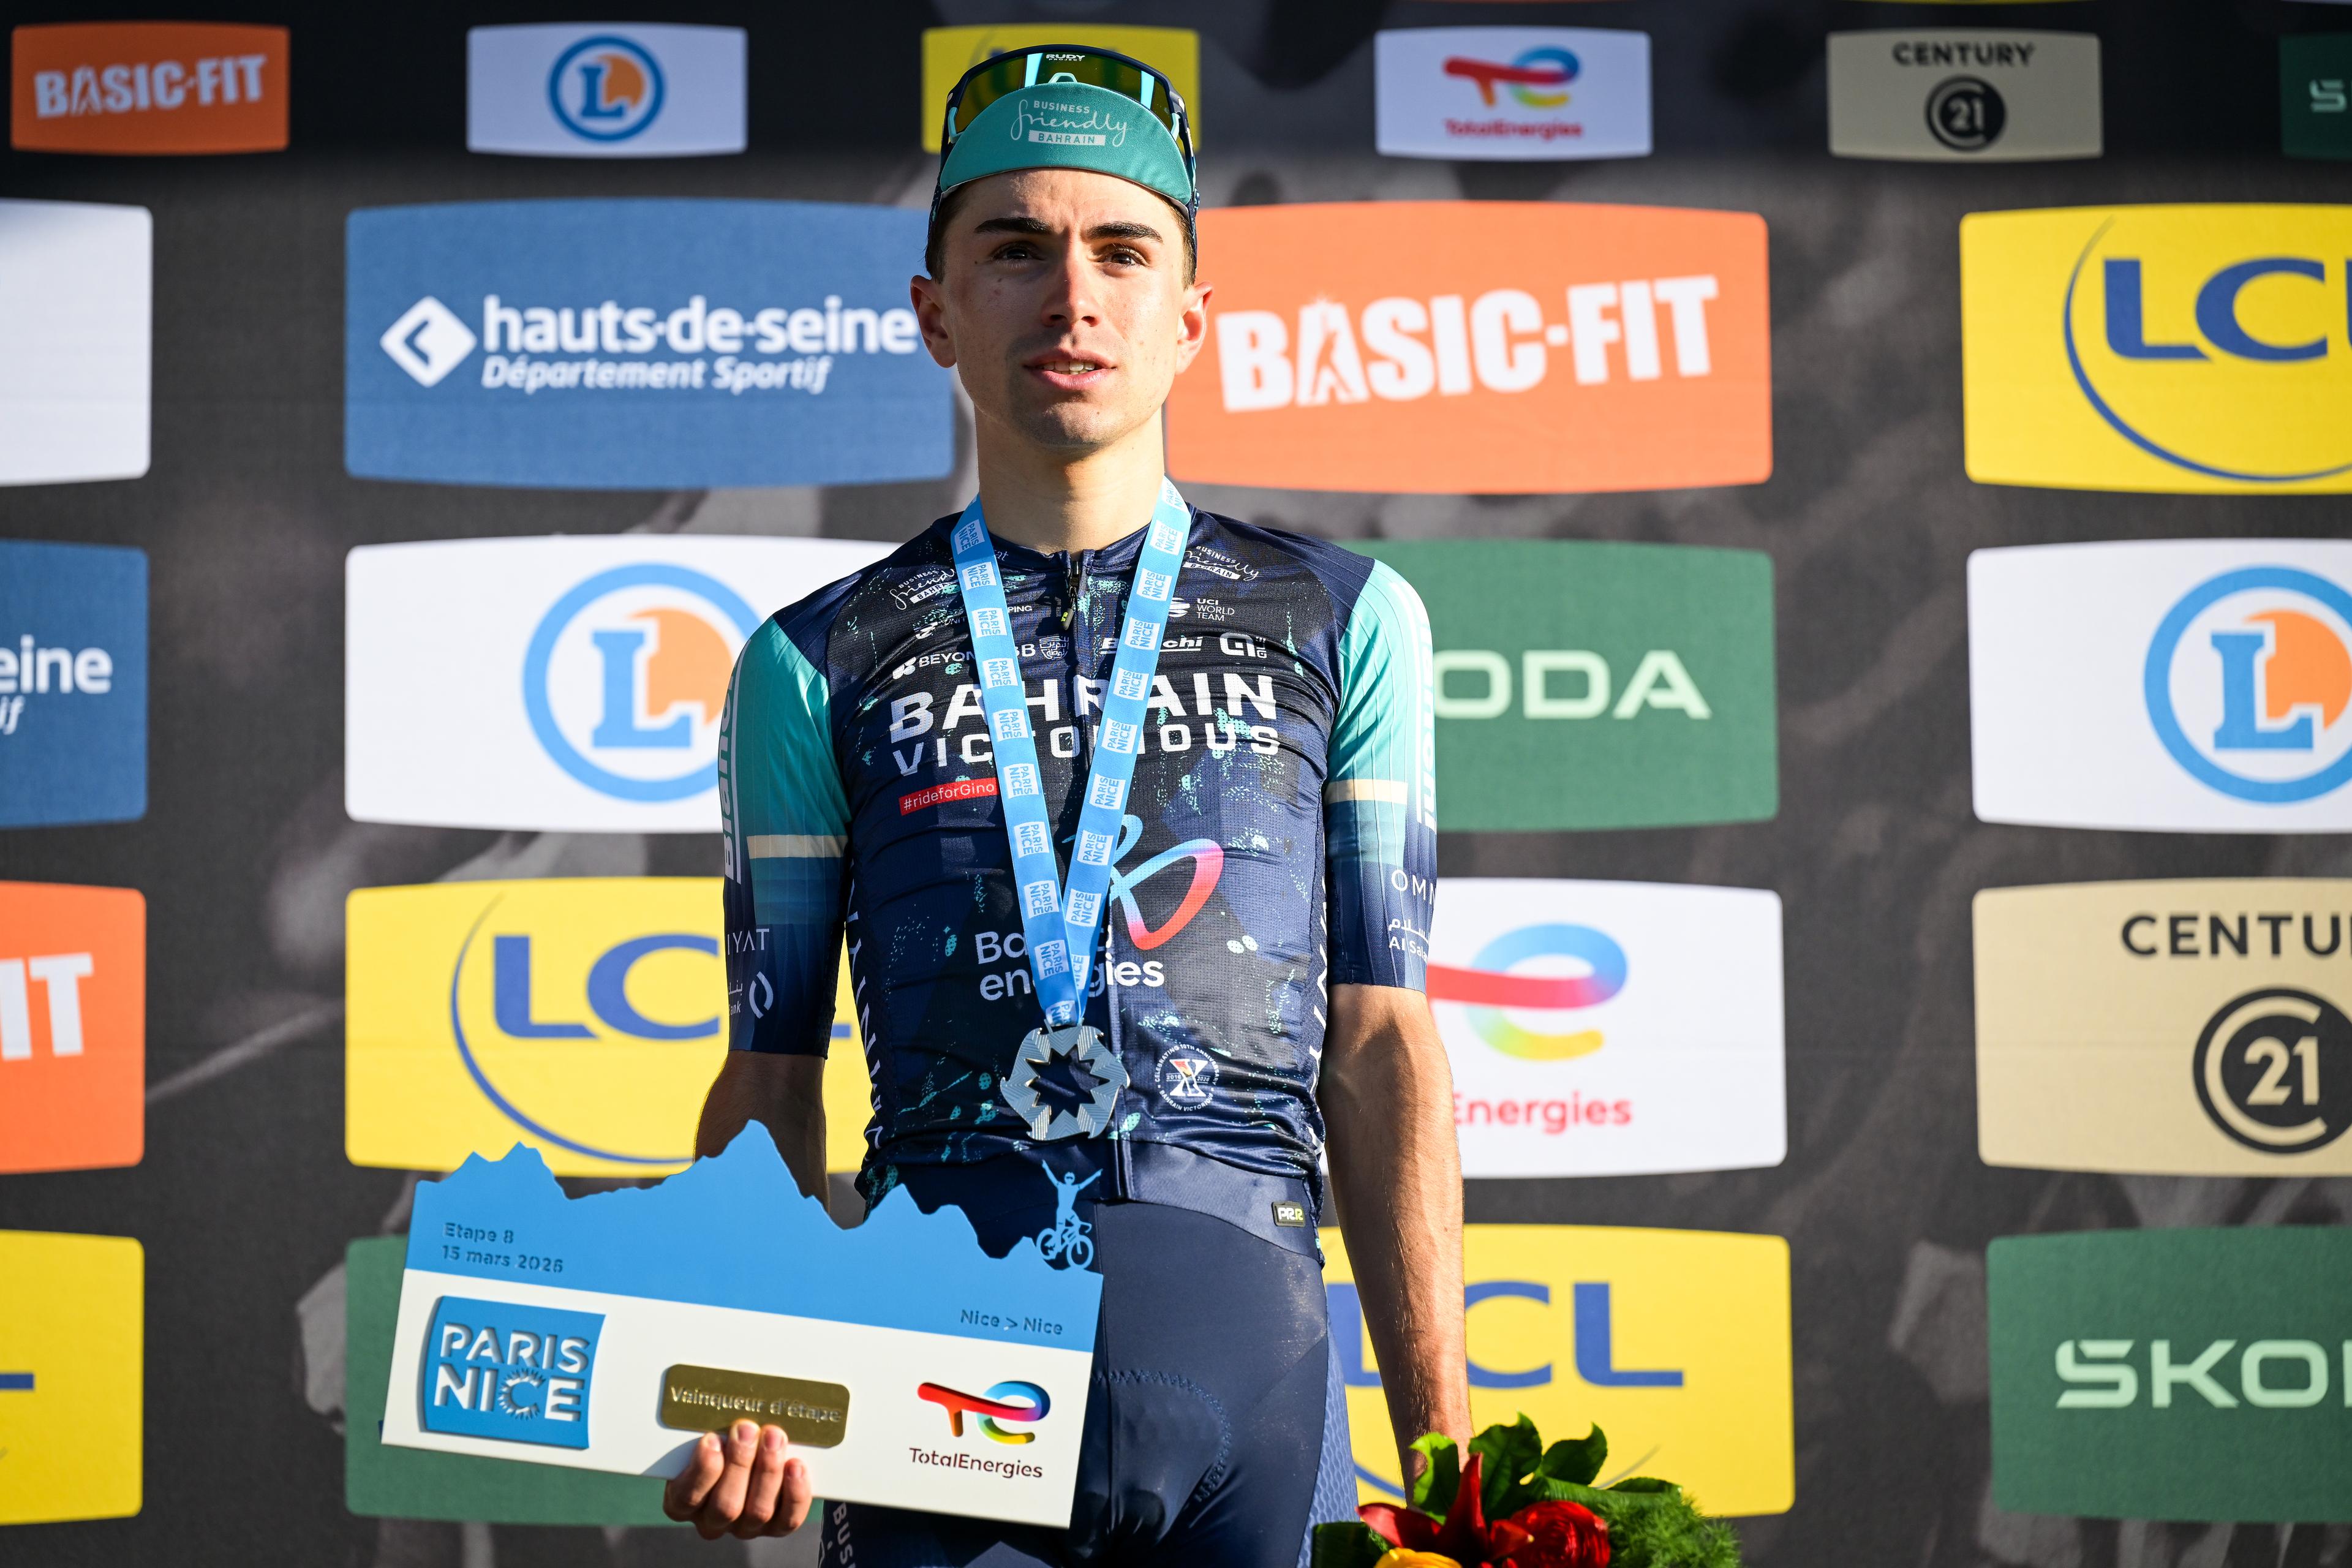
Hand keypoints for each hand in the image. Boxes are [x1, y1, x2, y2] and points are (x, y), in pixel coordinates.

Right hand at [661, 1420, 813, 1539]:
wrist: (755, 1451)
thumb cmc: (723, 1437)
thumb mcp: (708, 1430)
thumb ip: (708, 1424)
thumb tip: (719, 1404)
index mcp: (684, 1500)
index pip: (685, 1497)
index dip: (701, 1470)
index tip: (712, 1438)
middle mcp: (712, 1519)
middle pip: (724, 1506)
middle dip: (739, 1463)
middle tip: (748, 1428)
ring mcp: (745, 1526)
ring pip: (756, 1512)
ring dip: (768, 1471)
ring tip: (774, 1436)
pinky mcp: (775, 1527)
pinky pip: (786, 1519)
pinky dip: (794, 1493)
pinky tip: (796, 1465)